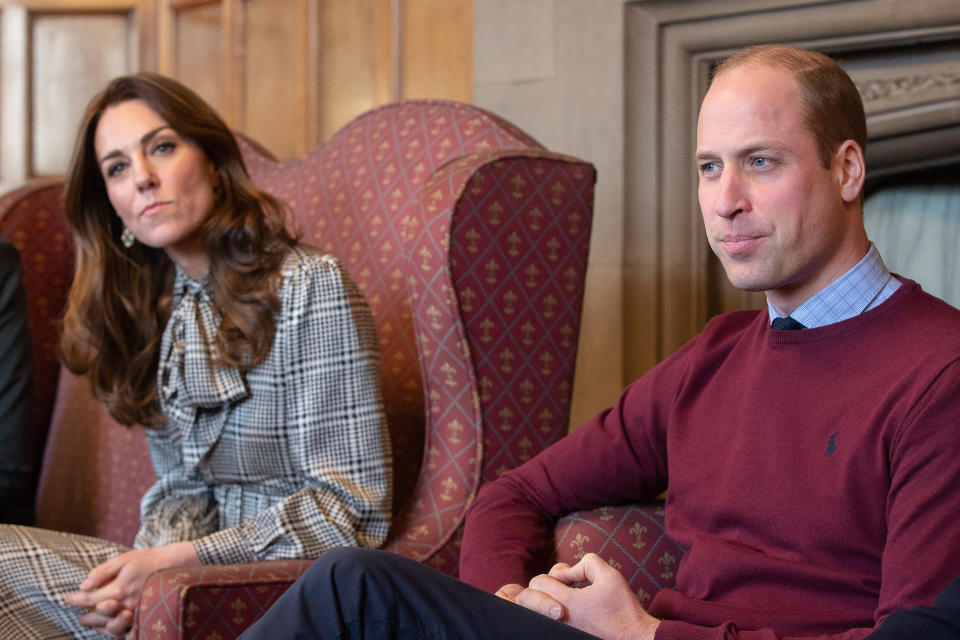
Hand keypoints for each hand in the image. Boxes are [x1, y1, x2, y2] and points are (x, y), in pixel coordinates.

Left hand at [64, 542, 198, 637]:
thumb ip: (102, 572)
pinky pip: (126, 628)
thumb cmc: (149, 559)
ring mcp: (136, 612)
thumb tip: (83, 585)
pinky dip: (116, 629)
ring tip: (92, 624)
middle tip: (78, 619)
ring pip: (111, 625)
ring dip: (99, 625)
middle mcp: (126, 605)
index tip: (66, 599)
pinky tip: (111, 626)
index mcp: (118, 590)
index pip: (89, 599)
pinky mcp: (145, 615)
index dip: (75, 600)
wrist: (176, 565)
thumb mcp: (124, 559)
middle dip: (86, 618)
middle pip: (98, 616)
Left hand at [501, 553, 659, 639]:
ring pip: (535, 613)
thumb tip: (567, 572)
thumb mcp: (610, 575)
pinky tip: (570, 613)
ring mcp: (560, 631)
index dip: (553, 576)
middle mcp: (558, 621)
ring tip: (568, 602)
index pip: (538, 582)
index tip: (572, 582)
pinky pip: (546, 624)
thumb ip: (587, 562)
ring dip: (546, 602)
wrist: (634, 638)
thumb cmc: (623, 608)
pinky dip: (551, 615)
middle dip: (544, 589)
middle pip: (529, 599)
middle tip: (566, 591)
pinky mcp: (564, 637)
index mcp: (567, 603)